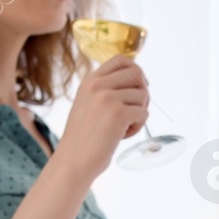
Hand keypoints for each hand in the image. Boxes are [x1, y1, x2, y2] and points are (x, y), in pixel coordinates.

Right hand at [55, 55, 148, 180]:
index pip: (121, 59)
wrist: (74, 159)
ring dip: (139, 113)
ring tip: (123, 128)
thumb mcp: (89, 104)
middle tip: (135, 110)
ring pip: (143, 96)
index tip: (137, 89)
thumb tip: (140, 82)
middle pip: (137, 73)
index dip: (136, 72)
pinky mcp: (118, 113)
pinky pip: (144, 113)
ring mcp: (107, 97)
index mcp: (90, 80)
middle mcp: (97, 85)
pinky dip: (138, 126)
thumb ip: (106, 90)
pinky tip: (123, 135)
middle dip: (143, 92)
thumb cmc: (84, 137)